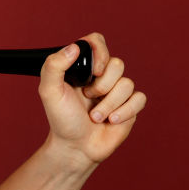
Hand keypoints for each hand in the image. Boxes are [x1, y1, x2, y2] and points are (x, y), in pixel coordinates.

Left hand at [38, 33, 146, 166]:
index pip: (97, 42)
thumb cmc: (61, 119)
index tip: (93, 71)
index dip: (100, 52)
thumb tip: (74, 47)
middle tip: (87, 99)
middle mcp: (102, 76)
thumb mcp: (49, 92)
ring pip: (127, 83)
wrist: (75, 147)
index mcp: (83, 68)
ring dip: (108, 104)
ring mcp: (118, 91)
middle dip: (101, 86)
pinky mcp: (131, 106)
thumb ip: (53, 66)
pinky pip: (139, 98)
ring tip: (94, 116)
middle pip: (117, 64)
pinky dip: (124, 111)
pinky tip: (111, 121)